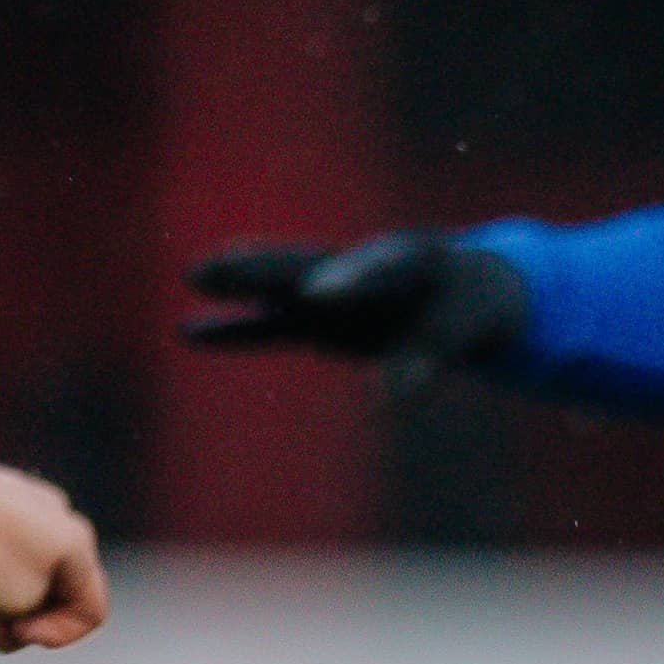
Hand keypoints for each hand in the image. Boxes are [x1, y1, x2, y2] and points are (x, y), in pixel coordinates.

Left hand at [0, 462, 106, 654]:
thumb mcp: (16, 607)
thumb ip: (34, 617)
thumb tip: (22, 606)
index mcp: (79, 547)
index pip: (91, 612)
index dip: (59, 635)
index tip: (18, 630)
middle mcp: (64, 522)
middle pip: (58, 594)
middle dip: (23, 617)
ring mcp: (33, 508)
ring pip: (30, 574)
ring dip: (3, 597)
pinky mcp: (1, 502)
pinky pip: (7, 550)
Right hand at [180, 231, 531, 380]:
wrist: (471, 290)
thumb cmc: (476, 303)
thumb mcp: (466, 330)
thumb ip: (426, 360)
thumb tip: (386, 403)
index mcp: (409, 260)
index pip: (377, 270)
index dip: (350, 282)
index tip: (320, 296)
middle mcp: (360, 271)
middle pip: (308, 266)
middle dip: (266, 266)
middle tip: (219, 265)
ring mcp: (335, 294)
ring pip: (280, 288)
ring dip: (240, 285)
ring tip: (194, 275)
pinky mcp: (320, 322)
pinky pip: (271, 327)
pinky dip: (235, 331)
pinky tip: (187, 330)